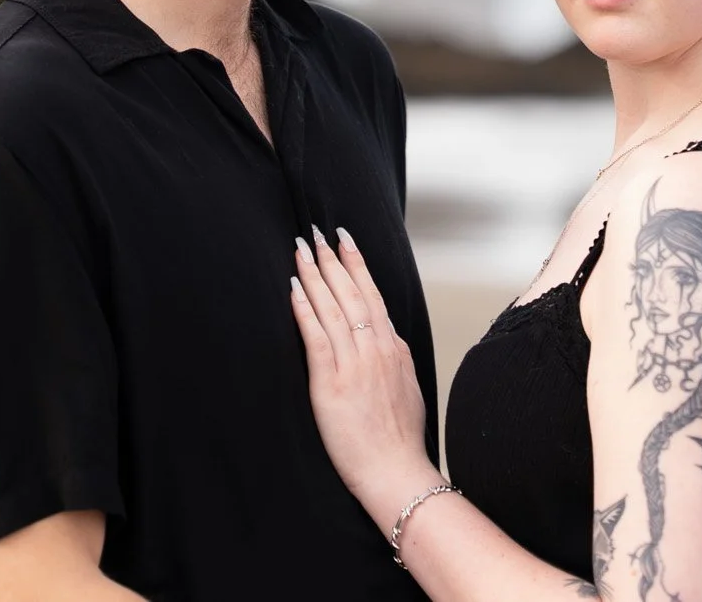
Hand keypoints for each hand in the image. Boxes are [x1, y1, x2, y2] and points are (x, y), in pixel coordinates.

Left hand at [289, 226, 438, 532]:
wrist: (397, 471)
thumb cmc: (401, 438)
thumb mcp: (408, 388)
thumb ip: (395, 359)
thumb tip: (387, 340)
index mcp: (394, 349)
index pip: (373, 295)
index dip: (357, 264)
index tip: (345, 239)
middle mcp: (377, 349)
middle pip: (353, 292)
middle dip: (333, 259)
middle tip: (317, 230)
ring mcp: (355, 364)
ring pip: (333, 307)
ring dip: (315, 274)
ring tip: (302, 249)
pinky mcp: (332, 383)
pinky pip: (317, 336)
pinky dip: (304, 309)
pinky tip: (293, 288)